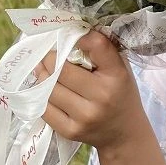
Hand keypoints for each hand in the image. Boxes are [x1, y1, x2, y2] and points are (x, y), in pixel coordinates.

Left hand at [34, 31, 149, 153]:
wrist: (124, 133)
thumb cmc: (121, 93)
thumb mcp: (120, 68)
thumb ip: (101, 51)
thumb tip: (72, 31)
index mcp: (116, 75)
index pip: (96, 45)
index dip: (79, 37)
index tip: (71, 35)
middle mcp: (101, 96)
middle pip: (62, 69)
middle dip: (50, 58)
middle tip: (47, 53)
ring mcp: (84, 116)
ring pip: (49, 88)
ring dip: (42, 76)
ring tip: (44, 70)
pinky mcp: (70, 131)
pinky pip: (45, 108)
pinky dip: (41, 95)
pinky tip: (44, 89)